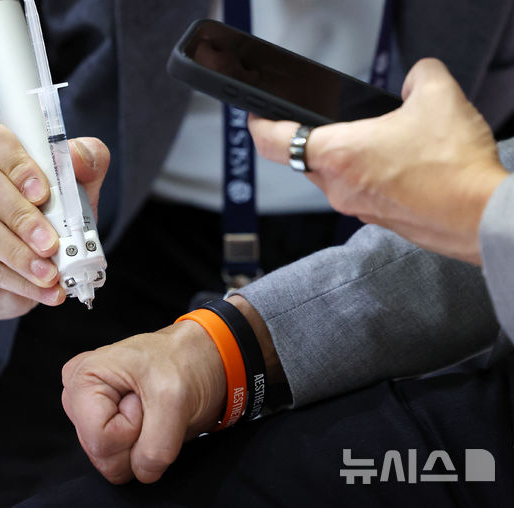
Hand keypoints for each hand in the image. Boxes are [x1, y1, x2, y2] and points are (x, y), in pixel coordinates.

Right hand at [0, 121, 108, 319]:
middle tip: (51, 244)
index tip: (43, 193)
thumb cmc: (44, 213)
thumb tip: (80, 159)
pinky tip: (43, 289)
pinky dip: (17, 281)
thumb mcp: (72, 188)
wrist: (14, 265)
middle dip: (23, 217)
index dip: (18, 165)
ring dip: (18, 254)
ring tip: (50, 274)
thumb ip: (84, 164)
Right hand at [61, 320, 225, 483]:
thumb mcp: (175, 399)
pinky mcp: (105, 426)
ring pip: (111, 462)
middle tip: (151, 405)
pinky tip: (148, 417)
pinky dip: (142, 446)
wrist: (203, 359)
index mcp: (82, 377)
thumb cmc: (186, 362)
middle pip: (101, 455)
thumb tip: (143, 471)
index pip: (99, 439)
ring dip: (141, 442)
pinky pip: (120, 460)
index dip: (132, 430)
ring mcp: (90, 413)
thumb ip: (155, 447)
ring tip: (151, 408)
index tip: (147, 401)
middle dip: (136, 439)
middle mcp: (78, 396)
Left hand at [249, 58, 507, 263]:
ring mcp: (355, 207)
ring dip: (349, 156)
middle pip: (305, 157)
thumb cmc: (452, 169)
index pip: (273, 141)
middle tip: (332, 120)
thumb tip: (416, 78)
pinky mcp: (376, 219)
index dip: (258, 125)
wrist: (479, 216)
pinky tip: (401, 163)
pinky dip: (370, 175)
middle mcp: (337, 187)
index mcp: (337, 155)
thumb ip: (418, 77)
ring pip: (334, 175)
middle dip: (316, 136)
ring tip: (383, 138)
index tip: (255, 116)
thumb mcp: (437, 97)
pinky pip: (360, 191)